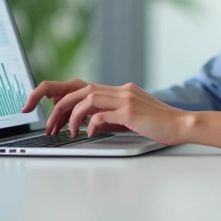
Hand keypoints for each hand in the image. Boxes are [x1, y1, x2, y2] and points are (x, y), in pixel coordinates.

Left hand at [23, 80, 190, 144]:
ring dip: (71, 117)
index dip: (55, 91)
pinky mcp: (130, 111)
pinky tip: (88, 134)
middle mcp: (118, 89)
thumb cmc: (156, 124)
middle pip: (77, 89)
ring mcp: (124, 98)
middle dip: (57, 107)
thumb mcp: (127, 119)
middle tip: (48, 126)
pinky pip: (101, 115)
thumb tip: (87, 123)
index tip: (39, 105)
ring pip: (86, 99)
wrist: (180, 124)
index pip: (79, 85)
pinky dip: (90, 124)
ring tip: (67, 133)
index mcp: (116, 90)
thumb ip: (107, 117)